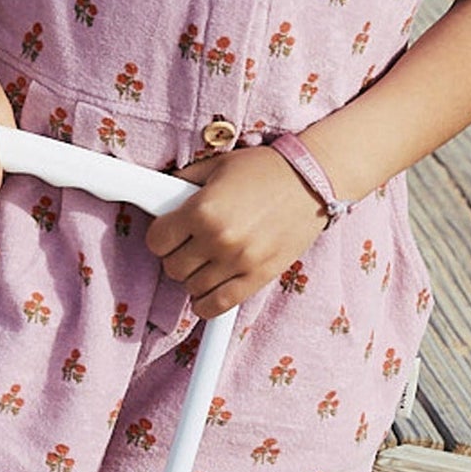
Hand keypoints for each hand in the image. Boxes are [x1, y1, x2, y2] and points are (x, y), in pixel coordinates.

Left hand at [146, 145, 328, 317]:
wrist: (313, 180)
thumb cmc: (266, 169)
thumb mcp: (220, 165)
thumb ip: (186, 181)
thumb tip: (160, 193)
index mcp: (203, 209)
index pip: (157, 240)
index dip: (161, 236)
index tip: (170, 233)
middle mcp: (218, 238)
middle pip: (172, 267)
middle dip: (177, 256)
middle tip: (192, 244)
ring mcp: (238, 262)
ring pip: (192, 288)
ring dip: (195, 277)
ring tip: (208, 261)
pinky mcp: (257, 278)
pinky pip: (216, 306)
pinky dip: (206, 303)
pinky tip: (209, 290)